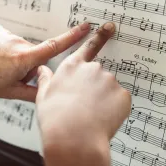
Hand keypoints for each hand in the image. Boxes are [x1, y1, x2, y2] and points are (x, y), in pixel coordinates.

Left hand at [0, 23, 89, 100]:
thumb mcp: (9, 91)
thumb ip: (32, 92)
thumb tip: (46, 93)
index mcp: (24, 58)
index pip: (55, 46)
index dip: (72, 37)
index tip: (85, 27)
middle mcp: (18, 43)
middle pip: (33, 54)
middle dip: (26, 64)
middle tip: (7, 75)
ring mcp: (7, 34)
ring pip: (19, 47)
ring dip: (13, 56)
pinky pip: (7, 39)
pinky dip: (2, 47)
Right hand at [36, 22, 131, 165]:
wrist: (73, 138)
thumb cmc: (56, 118)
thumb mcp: (43, 96)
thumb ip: (45, 79)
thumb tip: (42, 70)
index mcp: (72, 67)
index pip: (88, 47)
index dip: (100, 36)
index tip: (109, 27)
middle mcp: (92, 69)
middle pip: (98, 75)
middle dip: (94, 87)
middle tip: (85, 105)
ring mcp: (109, 81)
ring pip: (109, 88)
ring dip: (103, 98)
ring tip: (91, 115)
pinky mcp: (122, 95)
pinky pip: (120, 100)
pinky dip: (114, 108)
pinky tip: (102, 118)